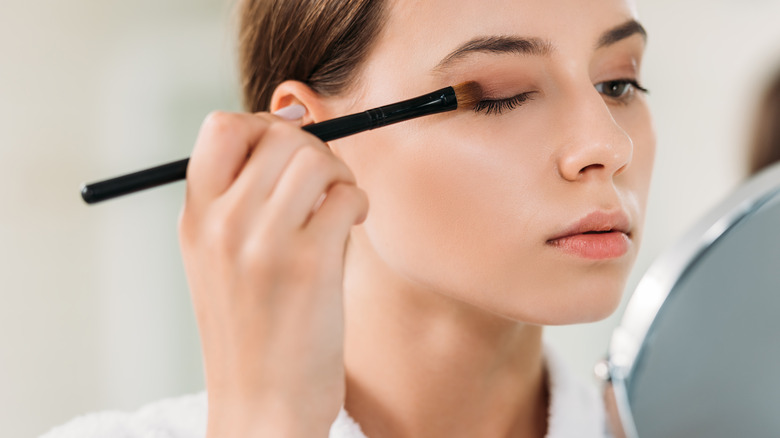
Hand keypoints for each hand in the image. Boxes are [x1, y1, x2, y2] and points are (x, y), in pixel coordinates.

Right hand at [178, 106, 367, 436]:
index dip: (263, 126)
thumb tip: (292, 135)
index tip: (288, 153)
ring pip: (316, 159)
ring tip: (339, 206)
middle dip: (314, 149)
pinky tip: (352, 226)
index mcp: (196, 218)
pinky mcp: (309, 265)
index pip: (221, 127)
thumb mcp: (221, 262)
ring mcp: (263, 243)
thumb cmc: (253, 331)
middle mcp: (223, 224)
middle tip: (325, 183)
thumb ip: (242, 203)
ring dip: (340, 175)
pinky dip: (358, 203)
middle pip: (279, 136)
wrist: (262, 404)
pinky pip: (346, 196)